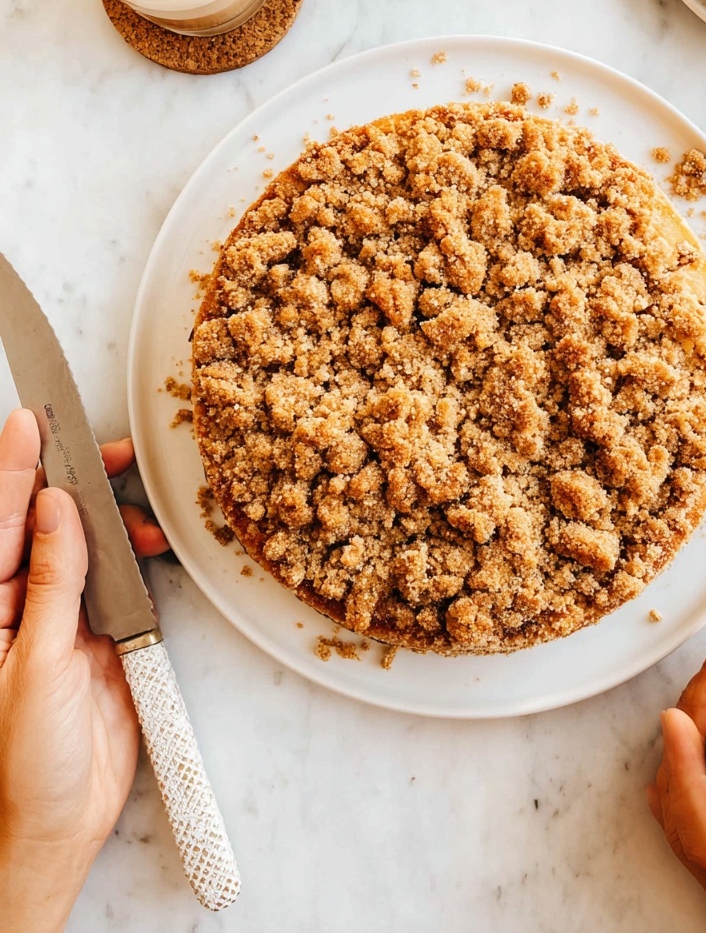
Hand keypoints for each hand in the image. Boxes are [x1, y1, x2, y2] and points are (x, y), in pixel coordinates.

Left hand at [0, 409, 169, 932]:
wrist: (60, 826)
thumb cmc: (24, 763)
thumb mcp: (37, 666)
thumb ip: (52, 583)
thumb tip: (56, 510)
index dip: (14, 470)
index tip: (31, 421)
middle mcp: (17, 605)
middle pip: (40, 524)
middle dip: (70, 482)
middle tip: (101, 449)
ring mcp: (60, 618)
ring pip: (85, 546)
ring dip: (113, 523)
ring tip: (140, 513)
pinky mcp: (101, 635)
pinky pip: (119, 580)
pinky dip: (136, 558)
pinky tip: (149, 545)